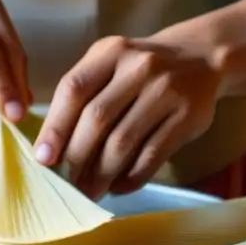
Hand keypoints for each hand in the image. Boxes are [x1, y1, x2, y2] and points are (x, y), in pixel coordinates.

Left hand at [34, 28, 227, 198]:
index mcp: (110, 52)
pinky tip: (119, 187)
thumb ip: (82, 96)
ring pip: (124, 141)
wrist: (202, 57)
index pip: (74, 89)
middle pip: (97, 119)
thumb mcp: (111, 65)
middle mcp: (138, 67)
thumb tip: (53, 151)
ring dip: (102, 174)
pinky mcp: (188, 116)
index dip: (55, 127)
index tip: (43, 159)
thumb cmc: (140, 70)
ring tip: (90, 192)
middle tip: (67, 185)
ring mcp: (166, 90)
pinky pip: (152, 154)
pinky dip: (132, 177)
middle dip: (76, 158)